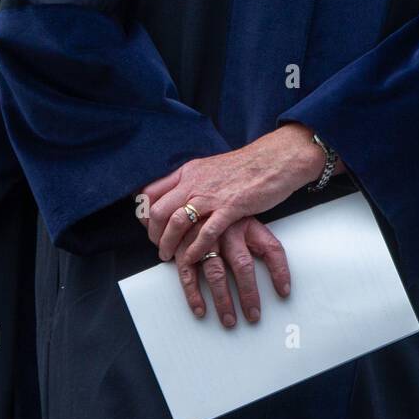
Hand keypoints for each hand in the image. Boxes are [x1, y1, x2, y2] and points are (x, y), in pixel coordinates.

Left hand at [140, 124, 325, 262]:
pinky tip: (191, 258)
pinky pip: (206, 232)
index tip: (145, 226)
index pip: (151, 191)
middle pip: (158, 210)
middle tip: (157, 246)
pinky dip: (195, 248)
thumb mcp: (211, 168)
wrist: (275, 159)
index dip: (143, 212)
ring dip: (168, 244)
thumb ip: (194, 181)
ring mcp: (212, 195)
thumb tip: (179, 196)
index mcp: (189, 171)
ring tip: (168, 257)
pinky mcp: (231, 208)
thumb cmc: (246, 166)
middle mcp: (195, 181)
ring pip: (177, 222)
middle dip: (153, 233)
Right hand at [173, 216, 289, 326]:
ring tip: (229, 320)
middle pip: (243, 265)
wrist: (189, 197)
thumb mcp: (246, 219)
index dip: (280, 271)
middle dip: (249, 293)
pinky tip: (201, 310)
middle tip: (253, 315)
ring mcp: (205, 239)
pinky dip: (194, 294)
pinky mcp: (184, 247)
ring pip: (216, 273)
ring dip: (222, 300)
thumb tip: (282, 273)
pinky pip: (188, 273)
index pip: (271, 248)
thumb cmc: (223, 216)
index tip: (284, 292)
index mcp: (247, 224)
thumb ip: (263, 242)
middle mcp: (227, 231)